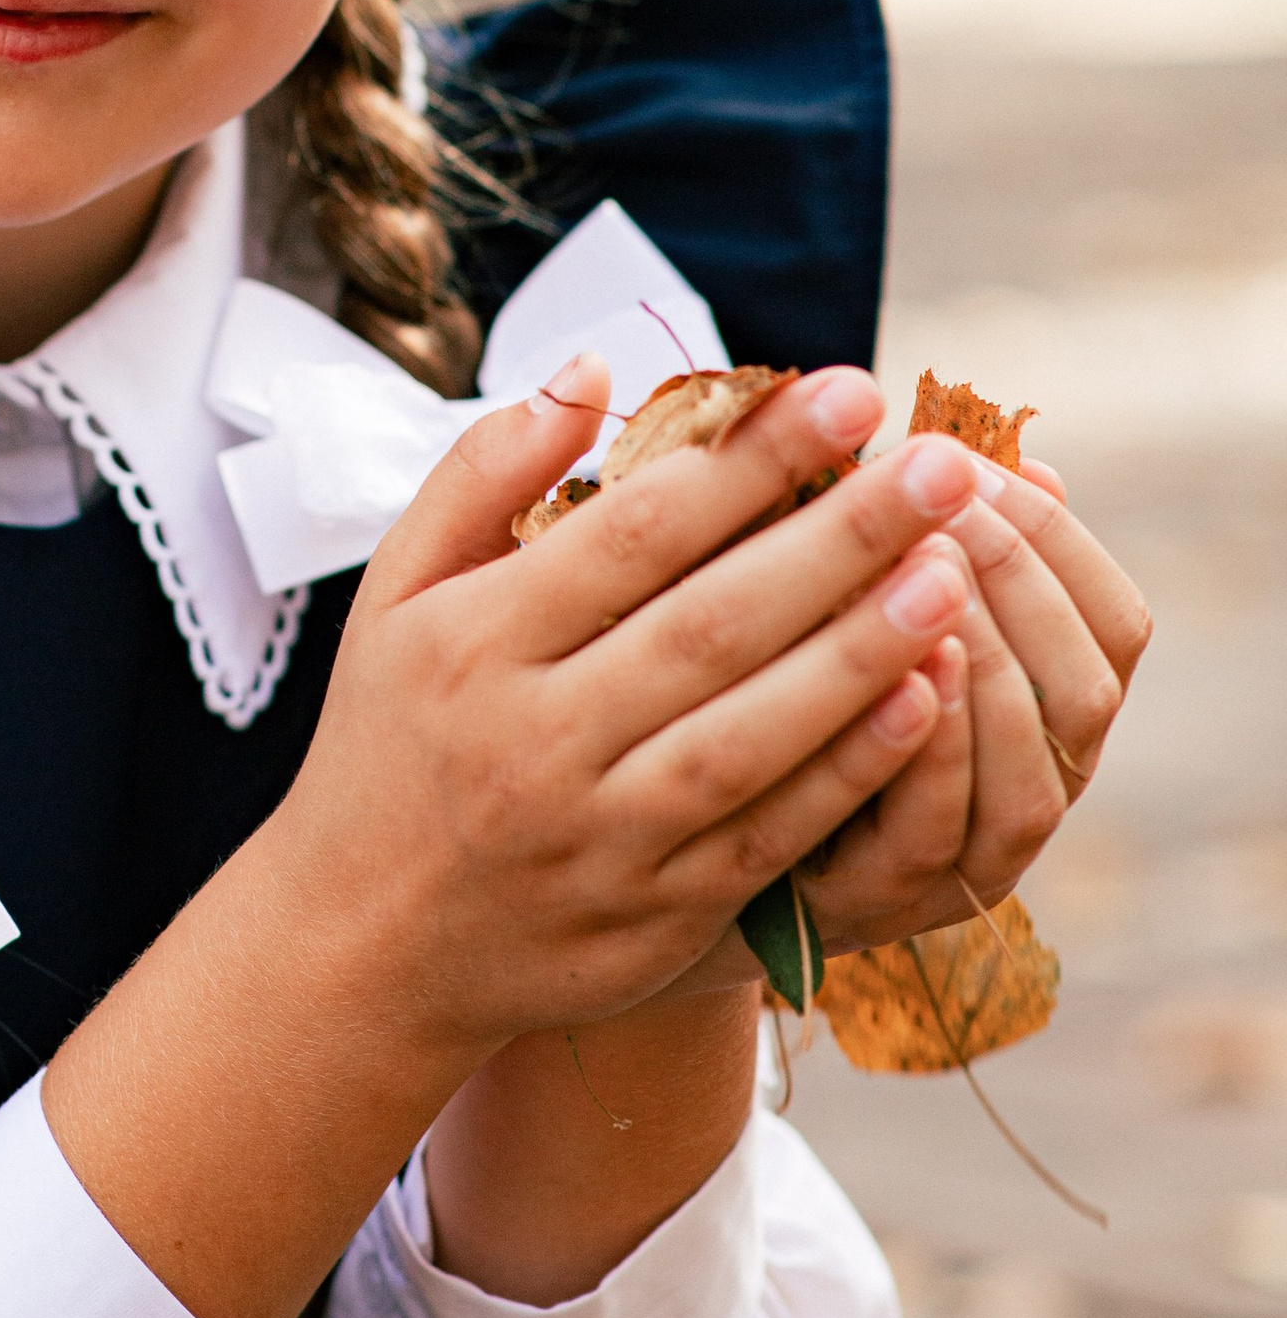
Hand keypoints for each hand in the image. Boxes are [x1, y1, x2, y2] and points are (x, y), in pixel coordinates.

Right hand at [268, 357, 988, 1073]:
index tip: (847, 392)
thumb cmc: (389, 740)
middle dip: (841, 537)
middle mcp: (535, 740)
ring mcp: (598, 839)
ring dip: (863, 652)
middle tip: (943, 463)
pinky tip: (925, 700)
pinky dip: (849, 770)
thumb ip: (482, 474)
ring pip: (751, 735)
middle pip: (710, 624)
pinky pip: (770, 837)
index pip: (633, 531)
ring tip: (955, 568)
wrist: (361, 947)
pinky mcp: (654, 919)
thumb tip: (595, 369)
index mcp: (473, 642)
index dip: (749, 458)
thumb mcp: (394, 595)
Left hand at [808, 450, 1150, 943]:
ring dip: (984, 667)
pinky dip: (923, 752)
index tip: (975, 466)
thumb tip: (1015, 452)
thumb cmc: (772, 675)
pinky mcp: (878, 901)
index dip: (1058, 540)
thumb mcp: (843, 596)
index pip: (1114, 626)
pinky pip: (929, 837)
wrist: (673, 826)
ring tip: (925, 573)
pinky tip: (895, 673)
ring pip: (1027, 780)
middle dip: (1019, 586)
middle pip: (1084, 695)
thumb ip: (922, 539)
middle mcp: (1027, 789)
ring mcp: (962, 860)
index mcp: (1042, 710)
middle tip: (941, 508)